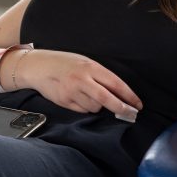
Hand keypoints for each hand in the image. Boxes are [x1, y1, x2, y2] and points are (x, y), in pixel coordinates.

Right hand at [16, 49, 142, 116]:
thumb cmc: (65, 63)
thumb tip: (119, 93)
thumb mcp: (85, 62)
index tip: (137, 104)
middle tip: (131, 114)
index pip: (115, 83)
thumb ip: (100, 76)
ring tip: (90, 94)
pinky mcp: (64, 102)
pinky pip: (83, 110)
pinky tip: (80, 97)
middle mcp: (81, 79)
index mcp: (90, 67)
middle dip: (121, 108)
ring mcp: (72, 92)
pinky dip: (86, 107)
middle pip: (107, 99)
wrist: (38, 66)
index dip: (129, 96)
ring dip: (99, 105)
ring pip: (95, 107)